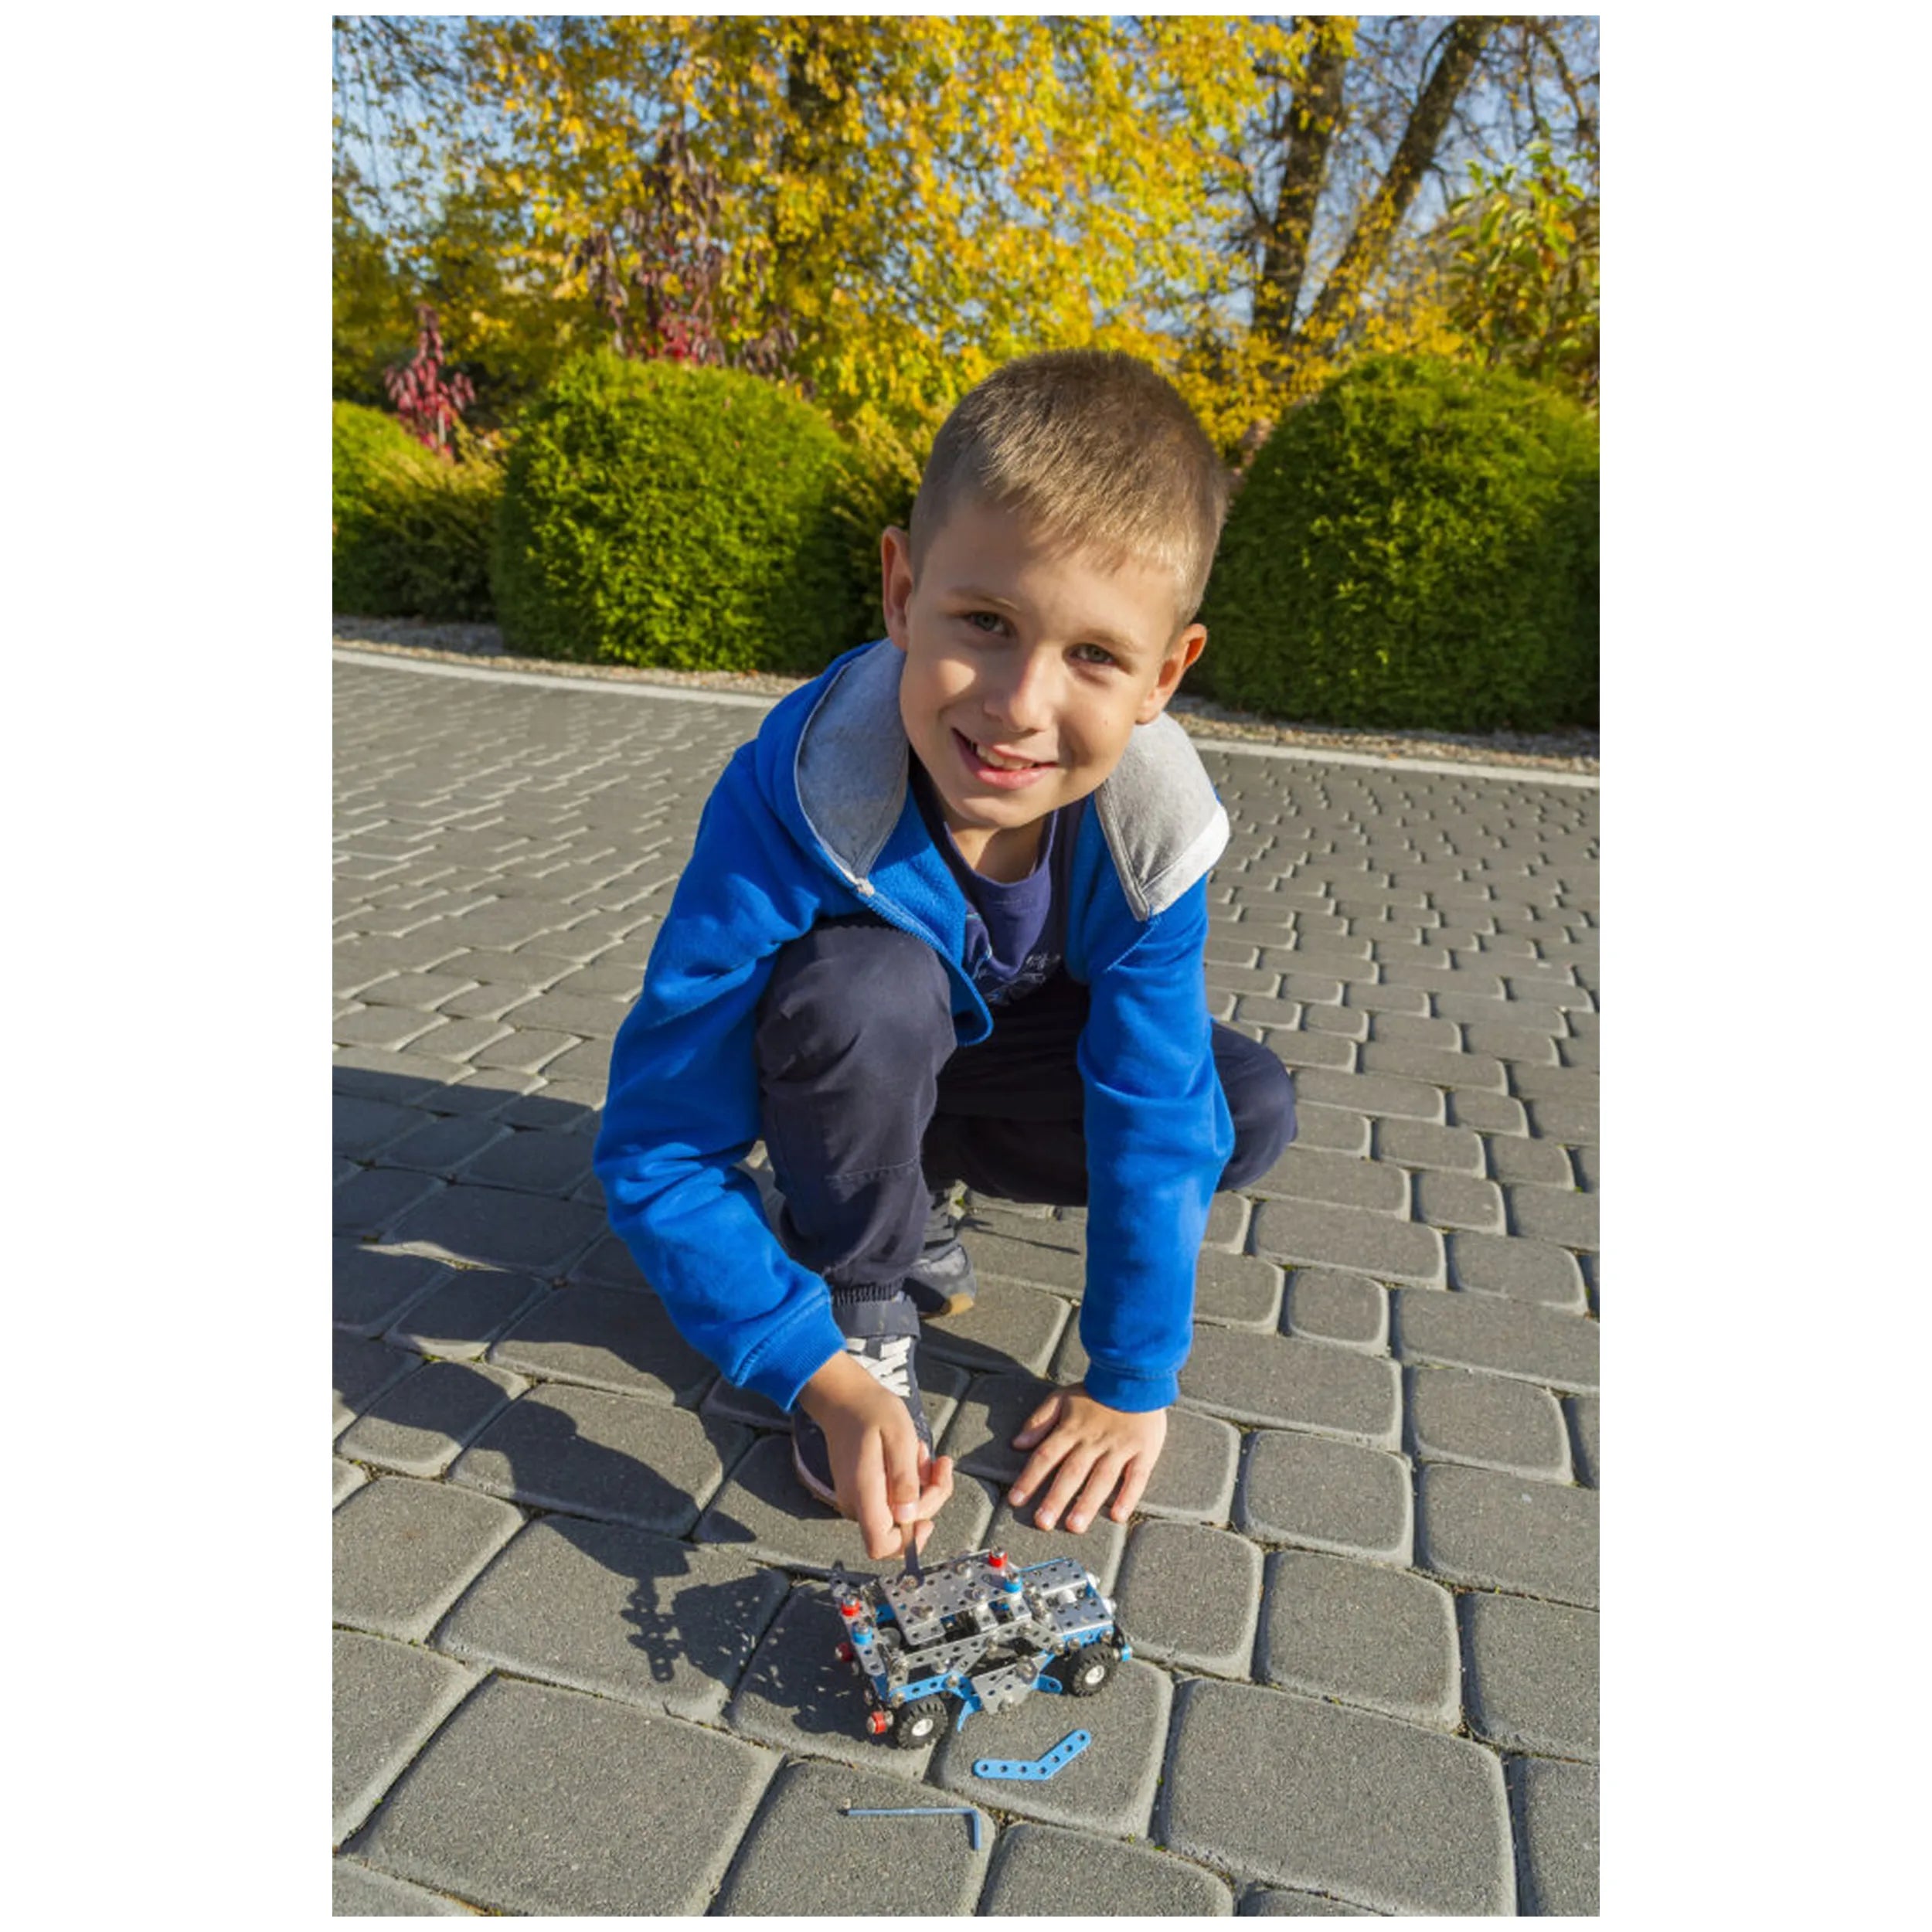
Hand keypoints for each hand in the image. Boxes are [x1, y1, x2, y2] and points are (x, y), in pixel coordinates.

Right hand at [799, 1351, 953, 1561]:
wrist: (845, 1398)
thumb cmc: (872, 1411)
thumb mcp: (899, 1438)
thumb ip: (904, 1479)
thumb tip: (910, 1517)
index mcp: (863, 1493)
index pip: (880, 1544)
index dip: (907, 1542)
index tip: (928, 1518)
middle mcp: (856, 1503)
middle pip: (898, 1527)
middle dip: (928, 1499)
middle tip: (939, 1465)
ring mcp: (858, 1498)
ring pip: (899, 1511)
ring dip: (922, 1486)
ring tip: (923, 1452)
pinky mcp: (863, 1491)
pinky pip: (893, 1498)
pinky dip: (910, 1481)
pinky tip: (913, 1456)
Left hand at [1008, 1383, 1165, 1532]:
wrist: (1135, 1375)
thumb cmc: (1096, 1391)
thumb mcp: (1061, 1398)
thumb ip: (1039, 1421)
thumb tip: (1017, 1444)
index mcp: (1071, 1429)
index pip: (1046, 1456)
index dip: (1030, 1478)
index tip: (1016, 1500)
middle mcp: (1093, 1441)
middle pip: (1071, 1472)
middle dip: (1056, 1498)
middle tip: (1043, 1522)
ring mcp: (1119, 1447)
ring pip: (1101, 1478)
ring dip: (1087, 1502)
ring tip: (1074, 1525)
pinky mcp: (1143, 1452)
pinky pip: (1136, 1477)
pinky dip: (1127, 1496)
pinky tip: (1117, 1515)